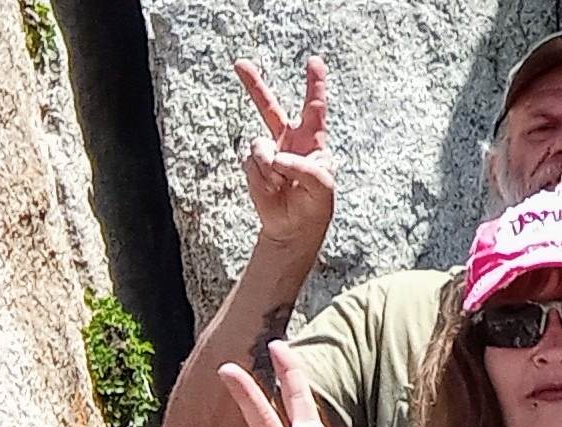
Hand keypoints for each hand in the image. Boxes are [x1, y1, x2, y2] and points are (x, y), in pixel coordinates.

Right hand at [236, 56, 334, 251]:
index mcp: (312, 141)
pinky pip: (252, 164)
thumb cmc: (314, 207)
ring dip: (270, 168)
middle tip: (239, 64)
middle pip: (269, 107)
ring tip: (281, 184)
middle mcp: (289, 141)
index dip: (315, 84)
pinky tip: (272, 190)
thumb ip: (306, 169)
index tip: (314, 61)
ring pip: (259, 145)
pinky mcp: (254, 166)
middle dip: (254, 85)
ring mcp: (269, 152)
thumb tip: (277, 158)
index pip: (315, 108)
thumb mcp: (322, 188)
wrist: (293, 229)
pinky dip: (262, 179)